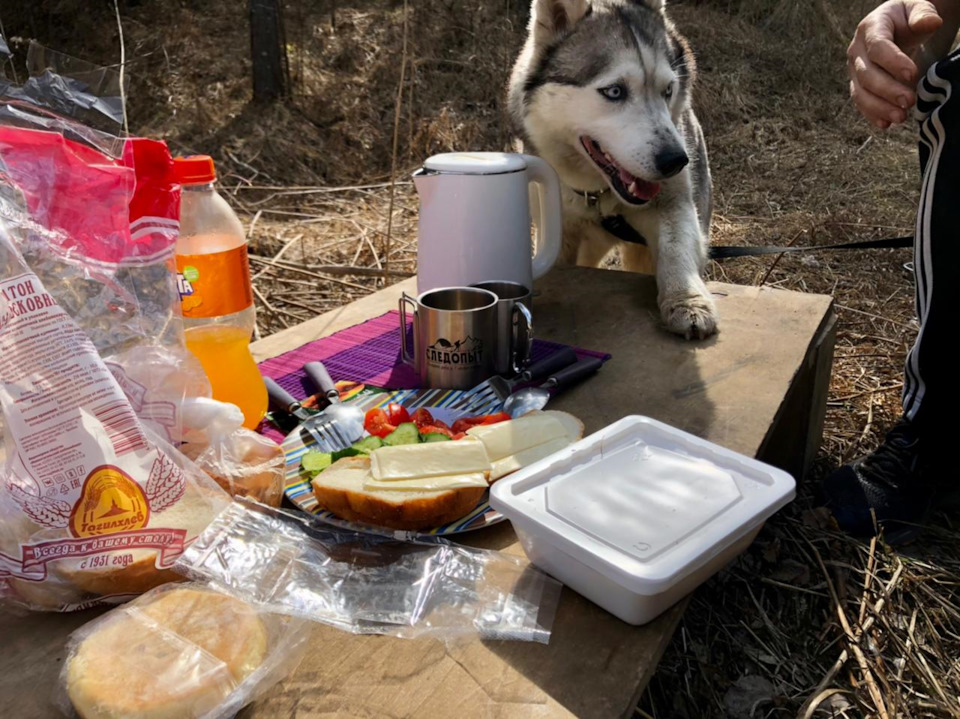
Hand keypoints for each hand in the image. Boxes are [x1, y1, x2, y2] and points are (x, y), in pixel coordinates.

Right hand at [848, 0, 942, 127]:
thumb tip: (931, 22)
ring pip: (861, 93)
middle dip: (888, 90)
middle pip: (867, 75)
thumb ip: (923, 14)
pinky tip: (886, 124)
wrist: (898, 29)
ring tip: (901, 117)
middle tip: (909, 101)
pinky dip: (873, 115)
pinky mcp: (858, 86)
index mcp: (870, 28)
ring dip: (879, 108)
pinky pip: (861, 103)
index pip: (877, 47)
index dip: (893, 62)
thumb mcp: (917, 9)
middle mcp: (857, 51)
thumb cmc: (909, 18)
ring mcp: (855, 71)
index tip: (913, 74)